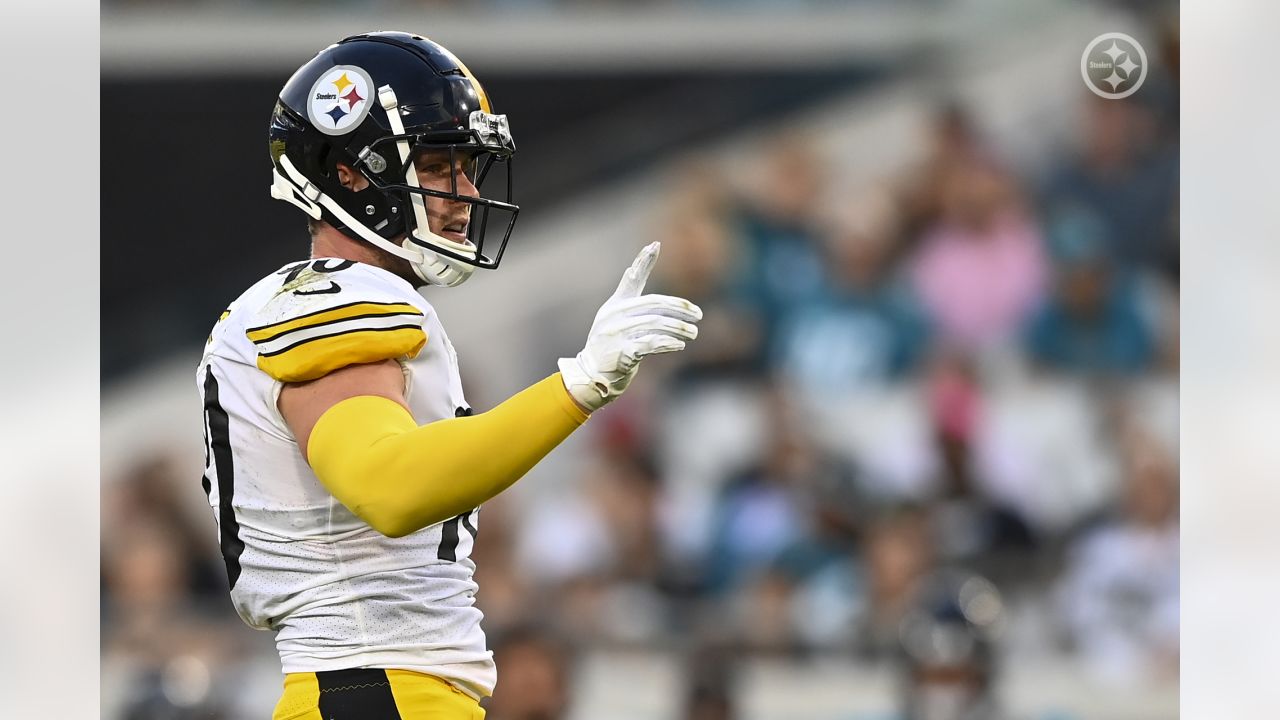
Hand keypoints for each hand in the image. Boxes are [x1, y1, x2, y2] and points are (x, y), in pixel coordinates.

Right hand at [558, 242, 701, 411]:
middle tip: (699, 315)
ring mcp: (616, 334)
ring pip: (655, 324)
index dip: (643, 261)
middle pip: (653, 304)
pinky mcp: (621, 353)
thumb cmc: (608, 344)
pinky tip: (679, 345)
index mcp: (615, 305)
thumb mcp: (613, 317)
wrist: (591, 375)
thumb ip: (627, 296)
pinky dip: (667, 344)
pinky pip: (649, 344)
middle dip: (680, 308)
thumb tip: (632, 267)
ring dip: (679, 329)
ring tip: (694, 333)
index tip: (655, 244)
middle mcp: (614, 316)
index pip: (633, 279)